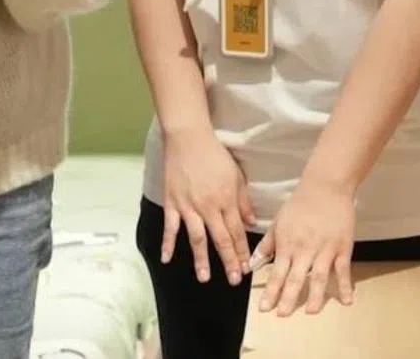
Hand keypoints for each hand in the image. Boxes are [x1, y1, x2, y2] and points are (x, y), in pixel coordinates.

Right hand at [162, 127, 255, 286]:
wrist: (189, 138)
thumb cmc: (214, 154)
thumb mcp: (236, 175)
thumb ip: (243, 201)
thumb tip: (252, 222)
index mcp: (226, 200)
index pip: (237, 231)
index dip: (242, 251)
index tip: (246, 269)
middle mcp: (209, 206)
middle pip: (220, 239)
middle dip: (228, 261)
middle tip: (233, 280)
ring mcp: (189, 205)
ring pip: (197, 238)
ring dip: (201, 259)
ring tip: (204, 278)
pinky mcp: (172, 202)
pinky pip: (171, 226)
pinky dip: (168, 243)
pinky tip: (167, 259)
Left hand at [257, 178, 354, 316]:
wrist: (326, 186)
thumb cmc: (300, 204)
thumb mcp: (279, 221)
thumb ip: (267, 244)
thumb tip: (254, 264)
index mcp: (288, 243)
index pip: (277, 272)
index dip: (271, 291)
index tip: (264, 308)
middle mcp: (305, 249)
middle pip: (296, 277)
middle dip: (288, 298)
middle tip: (282, 315)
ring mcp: (325, 249)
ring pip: (318, 276)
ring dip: (315, 296)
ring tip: (311, 312)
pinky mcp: (342, 247)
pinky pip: (343, 270)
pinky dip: (345, 286)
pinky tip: (346, 301)